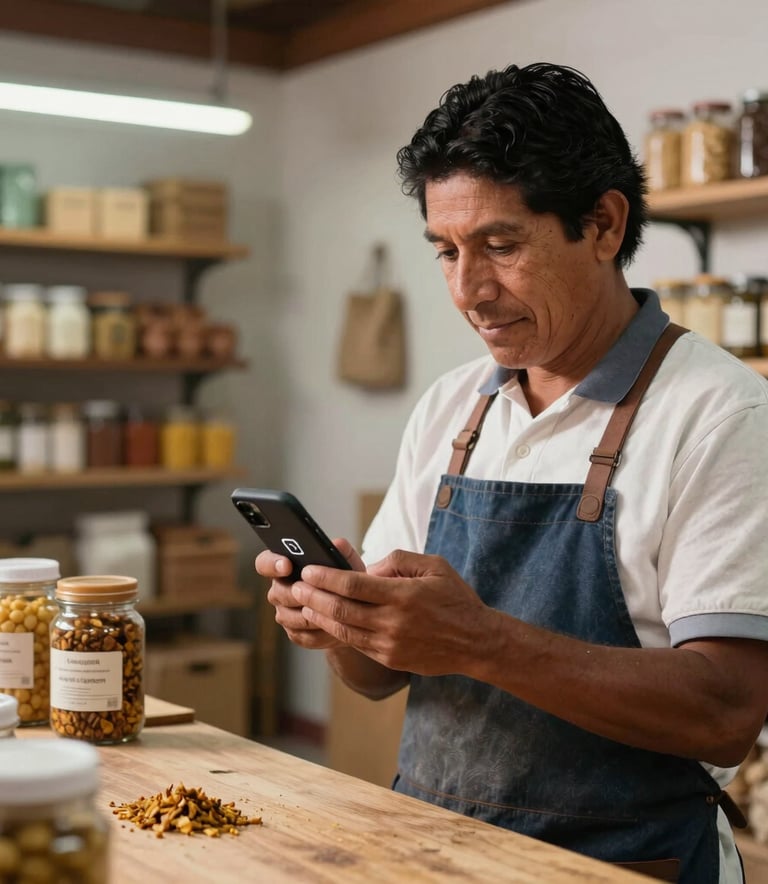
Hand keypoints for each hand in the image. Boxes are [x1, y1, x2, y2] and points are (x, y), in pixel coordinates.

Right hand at [255, 538, 363, 649]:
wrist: (355, 608)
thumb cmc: (345, 579)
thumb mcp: (348, 563)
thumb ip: (342, 551)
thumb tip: (337, 544)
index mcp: (284, 565)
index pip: (264, 563)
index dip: (272, 564)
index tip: (287, 564)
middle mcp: (279, 589)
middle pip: (277, 592)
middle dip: (296, 593)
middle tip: (315, 592)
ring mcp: (284, 613)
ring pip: (288, 617)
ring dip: (309, 615)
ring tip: (329, 611)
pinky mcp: (295, 633)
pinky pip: (301, 636)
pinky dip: (318, 633)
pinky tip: (333, 627)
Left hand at [292, 549, 497, 675]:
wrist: (476, 642)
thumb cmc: (455, 598)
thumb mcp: (433, 566)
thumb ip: (397, 562)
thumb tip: (366, 567)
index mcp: (403, 595)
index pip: (353, 585)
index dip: (326, 577)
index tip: (309, 570)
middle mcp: (394, 622)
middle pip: (341, 610)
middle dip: (313, 597)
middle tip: (296, 586)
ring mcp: (390, 645)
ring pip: (344, 631)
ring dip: (320, 616)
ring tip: (303, 604)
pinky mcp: (390, 659)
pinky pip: (356, 644)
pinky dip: (337, 632)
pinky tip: (327, 621)